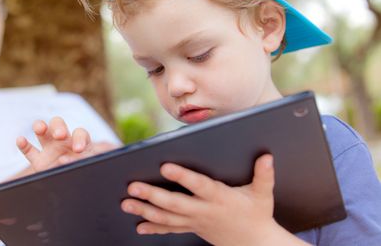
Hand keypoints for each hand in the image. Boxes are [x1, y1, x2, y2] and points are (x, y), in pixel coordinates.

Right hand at [16, 116, 116, 173]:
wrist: (77, 187)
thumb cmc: (86, 171)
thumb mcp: (88, 166)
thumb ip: (80, 163)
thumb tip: (66, 160)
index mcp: (79, 141)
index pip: (80, 133)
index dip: (79, 139)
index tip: (78, 149)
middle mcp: (64, 141)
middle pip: (58, 124)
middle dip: (58, 127)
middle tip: (60, 135)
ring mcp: (50, 149)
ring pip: (42, 131)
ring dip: (40, 126)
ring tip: (40, 128)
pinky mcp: (39, 160)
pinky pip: (29, 150)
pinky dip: (23, 144)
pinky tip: (20, 140)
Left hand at [120, 154, 296, 245]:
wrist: (254, 243)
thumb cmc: (257, 214)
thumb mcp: (263, 194)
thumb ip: (264, 174)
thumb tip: (266, 156)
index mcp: (219, 198)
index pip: (198, 185)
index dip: (182, 177)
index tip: (165, 166)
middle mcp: (204, 210)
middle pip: (175, 204)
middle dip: (152, 195)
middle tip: (133, 187)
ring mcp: (195, 221)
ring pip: (167, 218)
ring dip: (145, 210)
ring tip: (126, 203)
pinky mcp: (191, 228)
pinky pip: (170, 229)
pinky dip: (153, 227)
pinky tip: (138, 225)